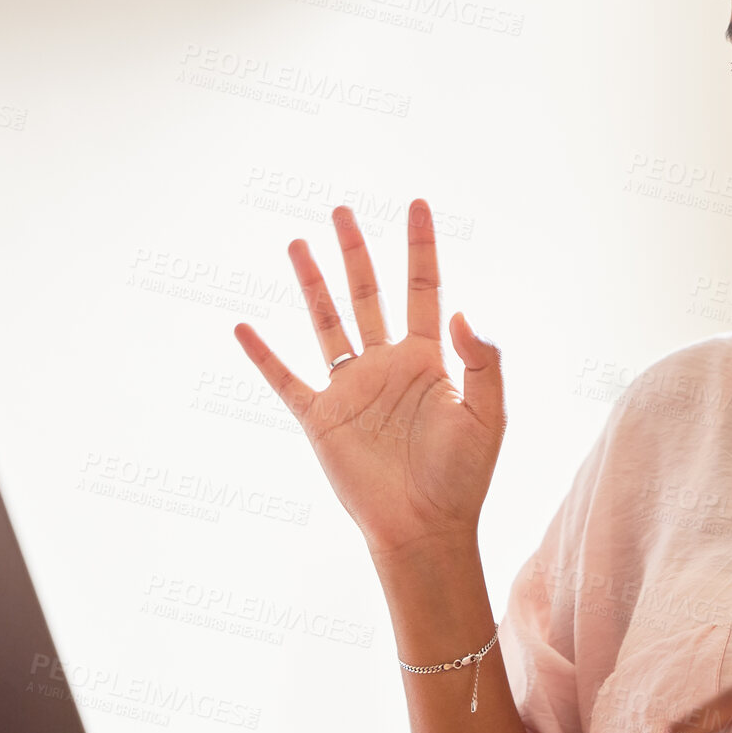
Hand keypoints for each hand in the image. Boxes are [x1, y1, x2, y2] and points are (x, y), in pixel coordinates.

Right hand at [233, 200, 504, 557]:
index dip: (420, 246)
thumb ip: (483, 361)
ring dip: (312, 284)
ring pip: (327, 324)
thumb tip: (460, 311)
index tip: (416, 204)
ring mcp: (351, 389)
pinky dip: (263, 356)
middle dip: (355, 252)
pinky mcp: (321, 419)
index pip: (423, 288)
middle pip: (368, 293)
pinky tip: (243, 328)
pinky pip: (286, 380)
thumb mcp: (488, 414)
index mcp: (429, 358)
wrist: (424, 528)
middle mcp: (387, 365)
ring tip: (297, 243)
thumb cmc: (463, 475)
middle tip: (342, 209)